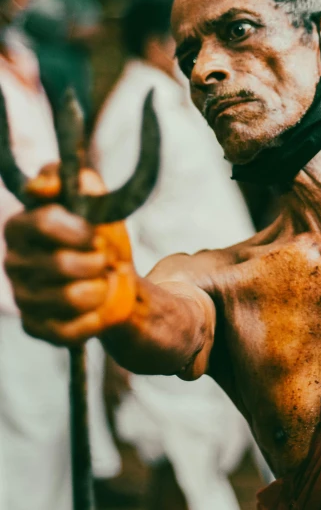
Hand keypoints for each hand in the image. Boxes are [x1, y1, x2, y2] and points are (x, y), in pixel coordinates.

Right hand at [5, 164, 136, 345]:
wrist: (118, 276)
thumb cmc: (102, 233)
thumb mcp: (98, 198)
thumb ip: (75, 180)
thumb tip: (40, 187)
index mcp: (21, 226)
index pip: (45, 222)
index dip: (82, 230)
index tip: (97, 234)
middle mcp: (14, 262)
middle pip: (61, 263)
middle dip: (97, 260)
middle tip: (104, 258)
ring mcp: (22, 297)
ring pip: (70, 297)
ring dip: (100, 288)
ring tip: (101, 280)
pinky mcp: (36, 327)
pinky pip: (69, 329)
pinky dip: (94, 317)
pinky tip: (95, 307)